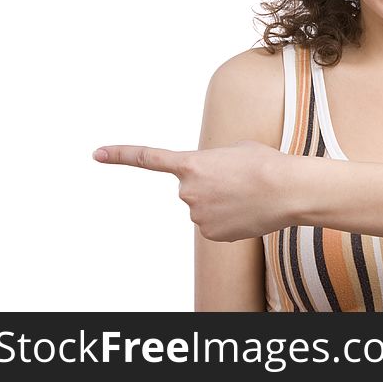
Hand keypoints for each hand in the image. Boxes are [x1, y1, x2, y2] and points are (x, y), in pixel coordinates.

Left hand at [93, 140, 295, 241]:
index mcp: (192, 164)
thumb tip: (211, 182)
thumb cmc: (265, 163)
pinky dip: (228, 218)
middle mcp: (187, 191)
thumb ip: (213, 162)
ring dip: (221, 201)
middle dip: (209, 183)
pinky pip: (213, 224)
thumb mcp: (235, 149)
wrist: (287, 190)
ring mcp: (197, 215)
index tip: (96, 153)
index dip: (120, 155)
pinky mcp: (210, 234)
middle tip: (236, 179)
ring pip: (203, 207)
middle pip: (191, 187)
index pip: (149, 158)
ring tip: (246, 194)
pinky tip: (246, 211)